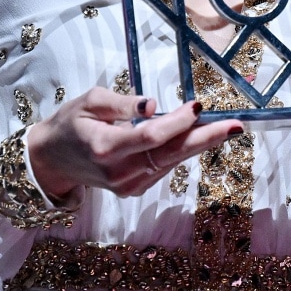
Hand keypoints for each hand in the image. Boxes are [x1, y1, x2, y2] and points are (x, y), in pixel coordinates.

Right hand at [26, 87, 241, 199]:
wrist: (53, 159)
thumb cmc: (71, 122)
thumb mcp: (89, 101)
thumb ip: (121, 102)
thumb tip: (153, 104)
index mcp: (105, 147)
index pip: (149, 136)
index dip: (176, 122)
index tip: (198, 105)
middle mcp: (118, 172)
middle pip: (170, 154)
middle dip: (206, 139)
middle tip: (236, 126)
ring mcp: (127, 186)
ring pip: (171, 162)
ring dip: (199, 143)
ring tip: (225, 127)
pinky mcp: (134, 190)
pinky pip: (164, 167)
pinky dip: (181, 151)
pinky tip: (195, 136)